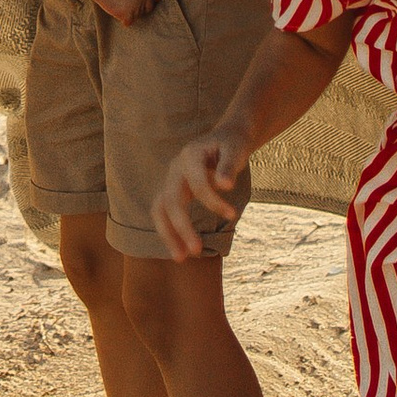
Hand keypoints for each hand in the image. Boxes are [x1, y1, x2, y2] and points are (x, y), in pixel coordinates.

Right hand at [155, 126, 247, 258]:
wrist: (225, 138)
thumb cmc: (232, 144)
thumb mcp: (236, 149)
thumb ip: (230, 166)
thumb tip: (226, 186)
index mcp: (190, 154)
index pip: (197, 183)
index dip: (214, 201)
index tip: (234, 215)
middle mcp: (175, 167)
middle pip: (171, 200)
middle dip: (182, 227)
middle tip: (198, 252)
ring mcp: (171, 179)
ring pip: (160, 208)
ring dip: (168, 234)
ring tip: (180, 258)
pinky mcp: (172, 191)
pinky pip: (163, 213)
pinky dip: (169, 231)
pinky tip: (180, 249)